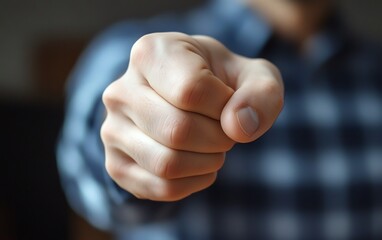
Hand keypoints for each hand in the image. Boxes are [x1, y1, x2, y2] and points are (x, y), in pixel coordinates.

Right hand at [101, 32, 283, 200]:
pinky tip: (199, 164)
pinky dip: (193, 183)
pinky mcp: (115, 164)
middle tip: (225, 131)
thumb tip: (239, 127)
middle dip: (219, 139)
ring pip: (167, 164)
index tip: (230, 102)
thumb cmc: (219, 84)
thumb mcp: (253, 77)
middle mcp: (121, 91)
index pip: (191, 91)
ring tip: (213, 147)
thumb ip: (261, 93)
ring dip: (207, 163)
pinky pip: (160, 188)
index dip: (225, 107)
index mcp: (150, 54)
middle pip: (178, 131)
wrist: (185, 100)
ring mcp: (112, 130)